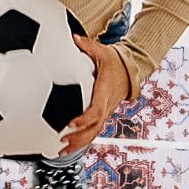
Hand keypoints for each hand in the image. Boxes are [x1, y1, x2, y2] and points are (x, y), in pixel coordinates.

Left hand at [59, 35, 130, 154]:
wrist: (128, 71)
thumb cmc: (114, 61)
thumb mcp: (102, 52)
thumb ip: (87, 46)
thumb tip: (74, 37)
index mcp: (105, 93)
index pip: (95, 110)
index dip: (84, 119)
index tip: (70, 123)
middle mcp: (105, 107)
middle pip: (93, 128)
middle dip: (78, 138)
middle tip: (61, 142)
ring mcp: (104, 113)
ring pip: (93, 134)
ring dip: (77, 144)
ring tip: (59, 151)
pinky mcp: (101, 116)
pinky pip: (91, 132)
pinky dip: (80, 141)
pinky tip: (65, 148)